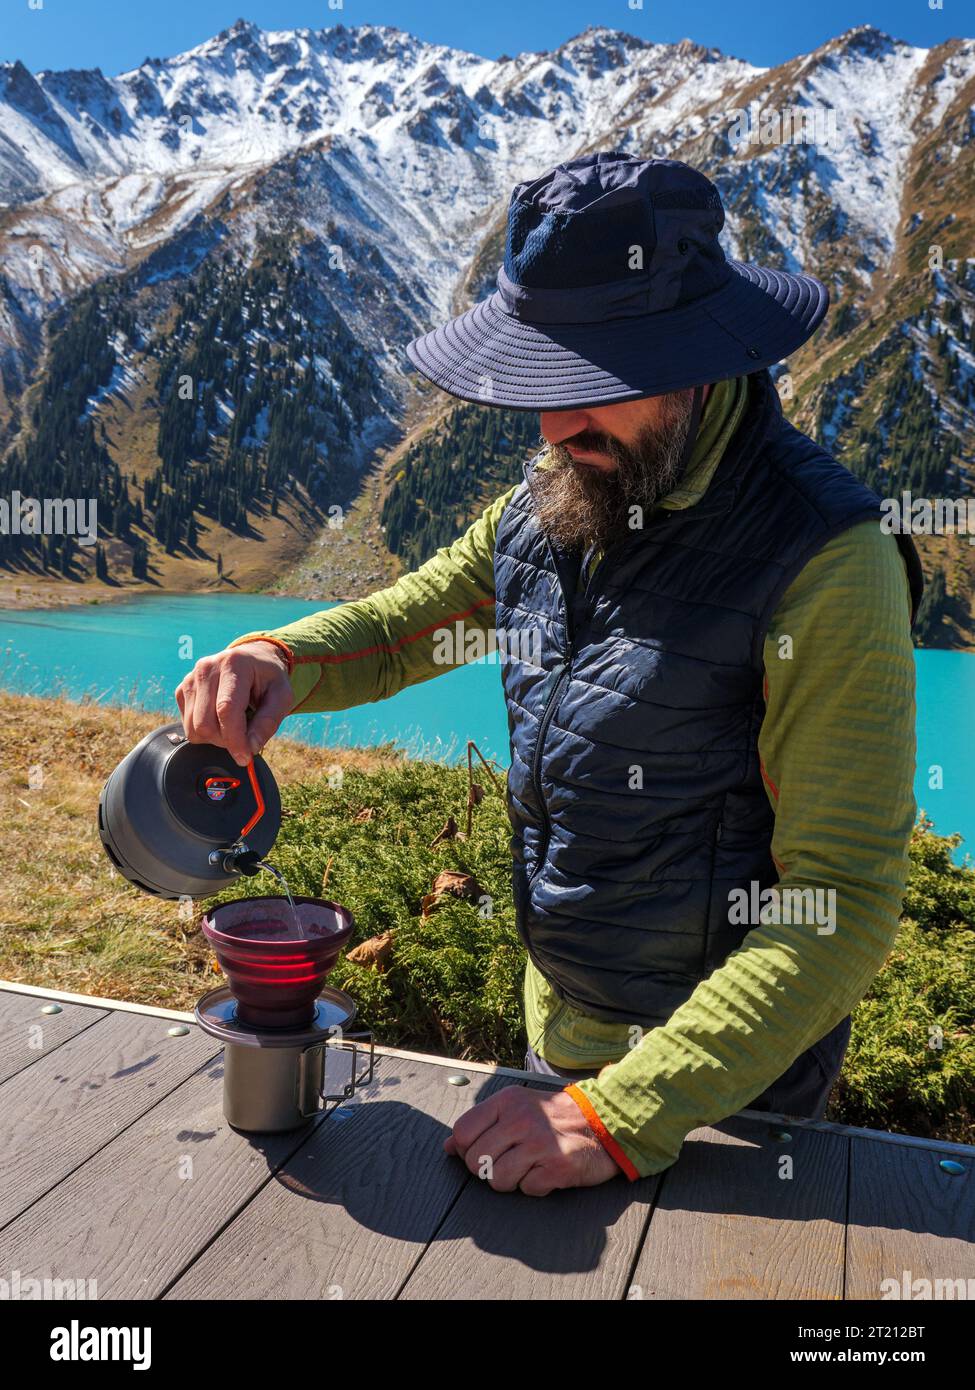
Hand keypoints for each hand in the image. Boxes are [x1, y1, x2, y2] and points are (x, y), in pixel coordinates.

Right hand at [175, 641, 293, 766]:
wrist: (253, 659)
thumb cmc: (268, 678)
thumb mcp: (282, 696)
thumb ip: (268, 722)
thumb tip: (251, 747)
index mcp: (234, 664)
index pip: (226, 709)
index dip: (235, 739)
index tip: (245, 758)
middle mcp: (207, 668)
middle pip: (205, 723)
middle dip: (226, 740)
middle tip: (244, 736)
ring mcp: (191, 678)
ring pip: (193, 728)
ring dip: (215, 737)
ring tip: (234, 724)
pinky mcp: (182, 690)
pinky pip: (187, 725)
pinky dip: (205, 730)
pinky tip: (220, 717)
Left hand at [444, 1084, 621, 1195]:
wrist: (603, 1121)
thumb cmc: (554, 1117)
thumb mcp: (516, 1107)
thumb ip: (481, 1123)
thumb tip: (448, 1146)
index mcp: (507, 1101)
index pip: (462, 1132)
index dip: (466, 1150)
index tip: (482, 1151)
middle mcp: (521, 1119)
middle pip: (476, 1161)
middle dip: (488, 1169)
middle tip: (509, 1160)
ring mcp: (540, 1143)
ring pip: (498, 1180)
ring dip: (512, 1180)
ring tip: (529, 1166)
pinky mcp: (558, 1166)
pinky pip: (527, 1189)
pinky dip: (536, 1186)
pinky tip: (547, 1170)